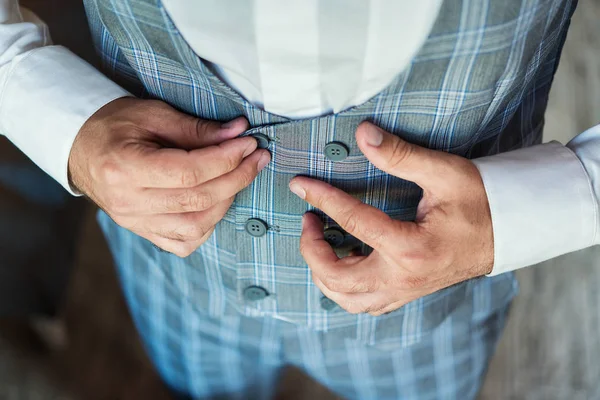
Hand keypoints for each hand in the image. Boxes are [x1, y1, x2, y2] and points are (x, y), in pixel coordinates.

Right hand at [69, 97, 269, 256]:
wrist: (81, 149)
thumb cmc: (115, 125)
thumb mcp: (152, 114)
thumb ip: (196, 128)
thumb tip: (238, 133)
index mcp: (125, 168)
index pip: (189, 172)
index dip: (226, 159)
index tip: (249, 143)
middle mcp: (128, 202)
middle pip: (197, 200)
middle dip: (236, 178)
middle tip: (256, 158)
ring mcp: (134, 222)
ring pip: (194, 227)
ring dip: (226, 202)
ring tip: (240, 176)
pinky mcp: (142, 232)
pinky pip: (182, 243)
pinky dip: (207, 227)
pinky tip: (218, 204)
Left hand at [289, 122, 492, 315]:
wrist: (507, 233)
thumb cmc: (479, 201)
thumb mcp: (444, 172)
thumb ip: (400, 154)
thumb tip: (363, 133)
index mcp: (411, 248)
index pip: (353, 222)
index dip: (322, 199)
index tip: (301, 185)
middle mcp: (403, 278)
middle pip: (336, 277)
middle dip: (311, 249)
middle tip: (309, 219)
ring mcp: (404, 291)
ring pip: (345, 298)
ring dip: (323, 273)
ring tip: (320, 241)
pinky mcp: (406, 293)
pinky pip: (363, 303)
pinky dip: (343, 286)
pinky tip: (344, 259)